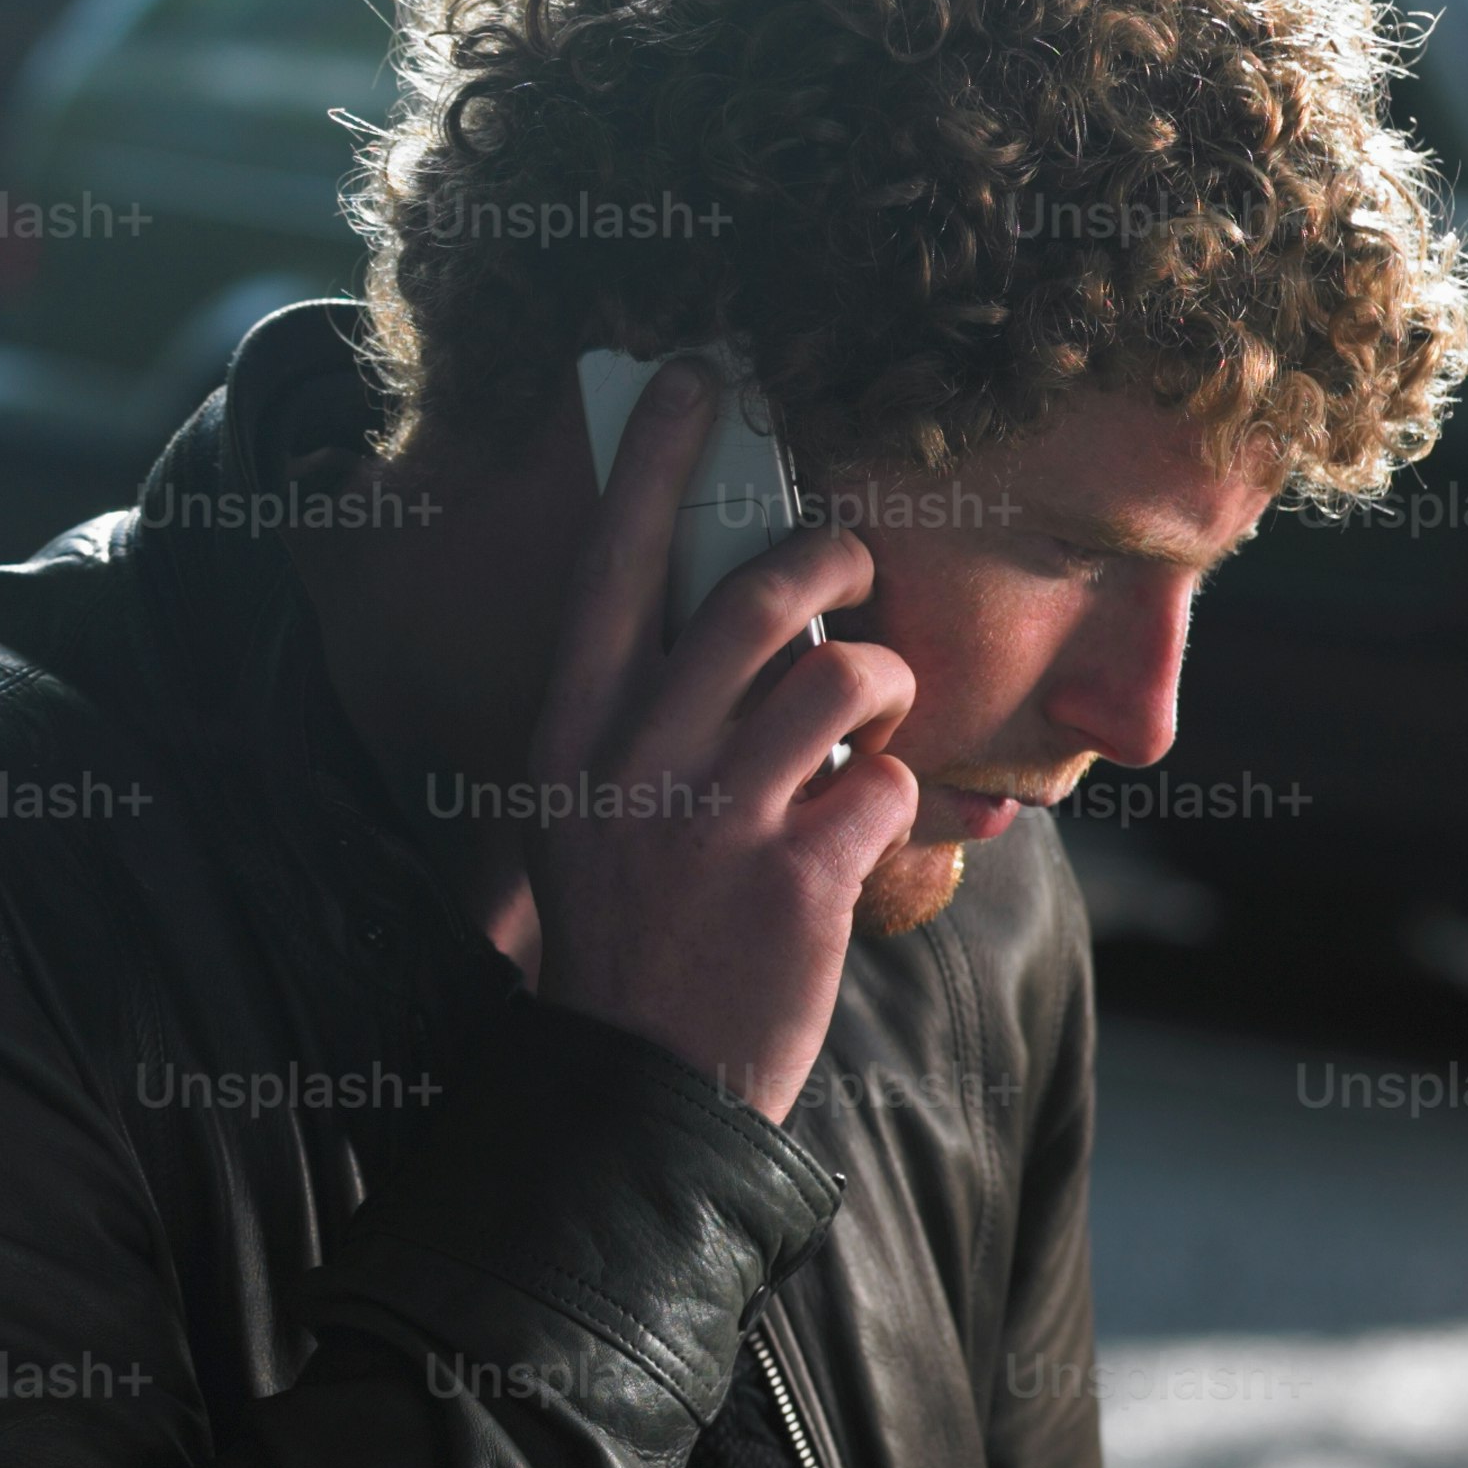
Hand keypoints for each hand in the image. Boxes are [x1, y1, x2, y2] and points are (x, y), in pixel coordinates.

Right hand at [497, 361, 918, 1123]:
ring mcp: (714, 824)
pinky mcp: (796, 881)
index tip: (695, 376)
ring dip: (885, 688)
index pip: (617, 570)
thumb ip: (645, 716)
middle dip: (833, 560)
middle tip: (856, 567)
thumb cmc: (632, 938)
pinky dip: (894, 806)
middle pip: (759, 597)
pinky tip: (858, 842)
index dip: (658, 464)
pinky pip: (888, 785)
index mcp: (573, 739)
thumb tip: (736, 603)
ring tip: (871, 725)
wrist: (639, 1090)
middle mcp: (633, 766)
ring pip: (846, 677)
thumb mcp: (592, 816)